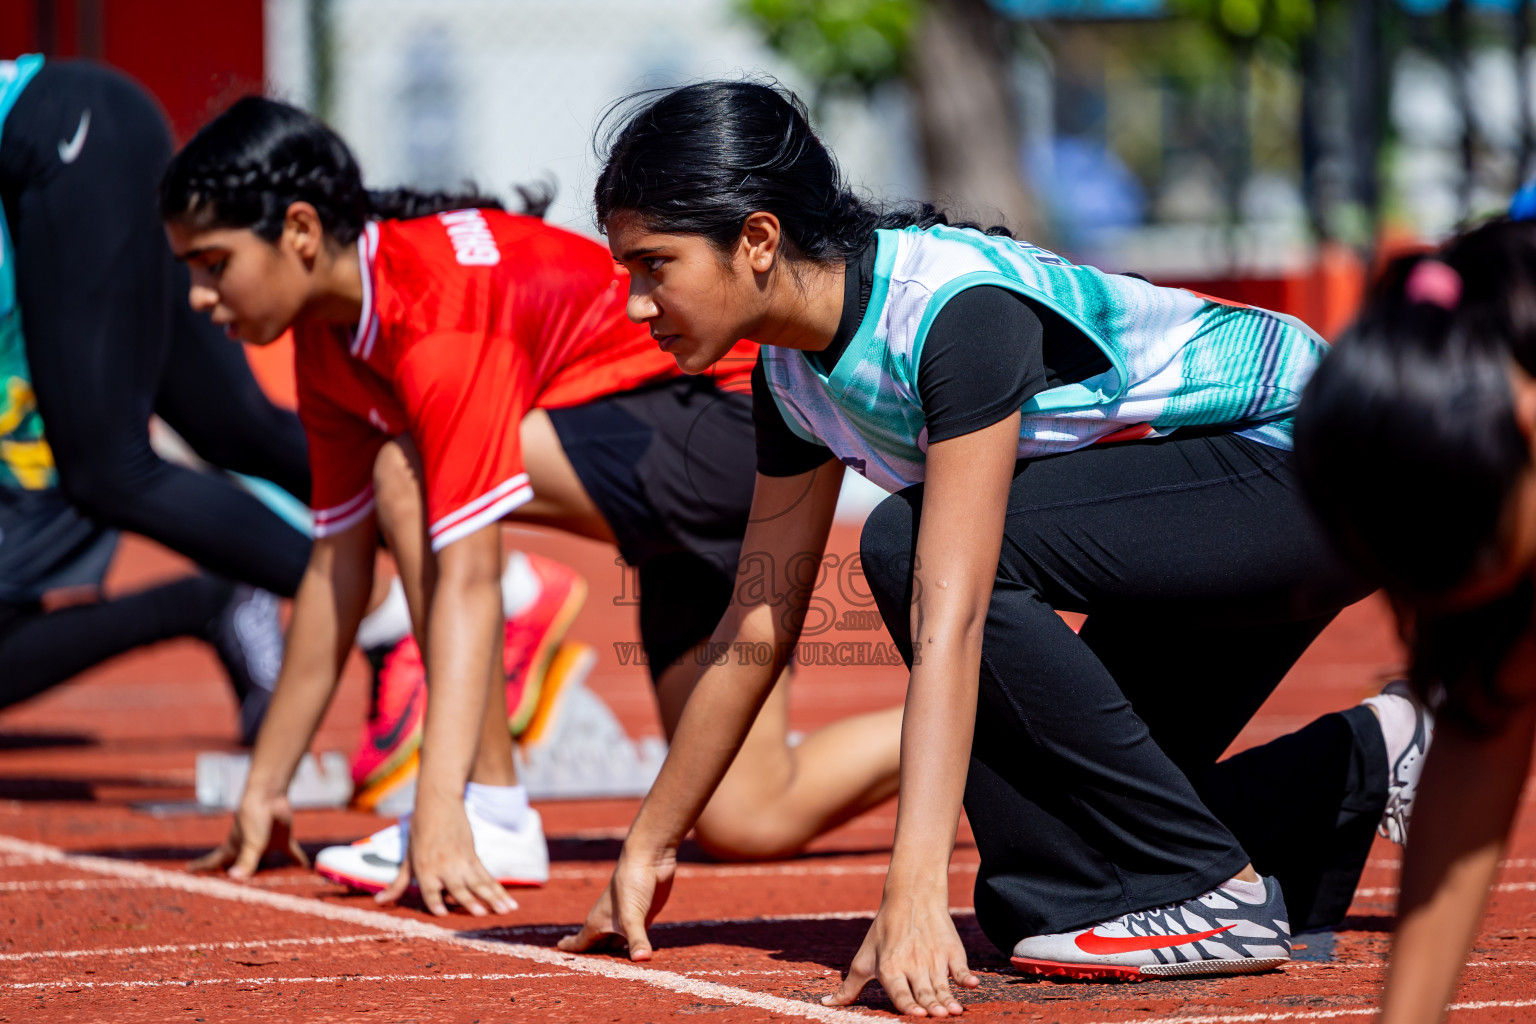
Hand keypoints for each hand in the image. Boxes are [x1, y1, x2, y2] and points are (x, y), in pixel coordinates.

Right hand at [188, 791, 307, 878]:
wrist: (270, 795)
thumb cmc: (254, 818)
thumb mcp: (251, 844)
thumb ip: (246, 862)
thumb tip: (235, 880)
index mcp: (234, 848)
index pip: (214, 861)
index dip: (202, 868)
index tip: (188, 871)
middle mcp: (247, 848)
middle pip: (237, 865)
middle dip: (232, 875)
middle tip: (227, 887)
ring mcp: (265, 844)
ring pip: (263, 862)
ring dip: (265, 872)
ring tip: (265, 885)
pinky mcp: (282, 839)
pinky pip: (291, 853)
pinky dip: (297, 860)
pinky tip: (304, 868)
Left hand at [376, 793, 514, 915]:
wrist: (439, 802)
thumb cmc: (420, 830)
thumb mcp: (408, 857)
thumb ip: (398, 883)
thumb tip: (380, 902)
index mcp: (425, 867)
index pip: (429, 889)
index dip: (436, 901)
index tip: (443, 914)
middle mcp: (444, 866)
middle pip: (459, 887)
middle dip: (470, 901)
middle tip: (480, 913)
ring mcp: (462, 861)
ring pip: (479, 883)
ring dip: (493, 897)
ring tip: (505, 910)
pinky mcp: (474, 856)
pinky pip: (487, 876)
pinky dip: (498, 889)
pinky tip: (508, 901)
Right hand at [557, 843, 677, 959]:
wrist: (649, 857)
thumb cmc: (632, 883)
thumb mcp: (633, 916)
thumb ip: (636, 940)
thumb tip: (642, 961)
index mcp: (597, 923)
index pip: (579, 942)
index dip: (569, 947)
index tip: (557, 950)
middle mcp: (610, 922)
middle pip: (597, 945)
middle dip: (591, 956)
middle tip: (582, 969)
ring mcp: (627, 918)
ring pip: (616, 942)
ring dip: (612, 953)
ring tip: (606, 965)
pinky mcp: (644, 914)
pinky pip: (635, 936)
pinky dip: (632, 945)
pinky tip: (635, 952)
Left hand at [822, 888, 977, 1016]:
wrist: (912, 897)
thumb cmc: (884, 932)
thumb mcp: (864, 957)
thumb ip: (850, 986)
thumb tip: (827, 1005)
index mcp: (890, 967)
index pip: (899, 992)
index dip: (908, 1004)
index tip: (917, 1015)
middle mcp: (912, 965)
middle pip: (923, 992)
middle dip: (932, 1006)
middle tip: (938, 1016)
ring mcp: (934, 959)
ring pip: (942, 986)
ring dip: (949, 998)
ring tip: (954, 1010)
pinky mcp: (952, 952)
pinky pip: (961, 968)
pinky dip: (967, 977)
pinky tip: (973, 984)